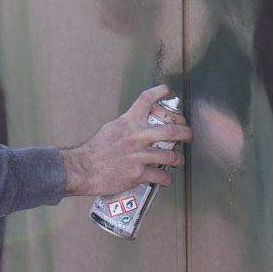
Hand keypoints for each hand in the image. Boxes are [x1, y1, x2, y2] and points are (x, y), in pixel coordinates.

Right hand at [61, 85, 191, 196]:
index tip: (168, 91)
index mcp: (128, 122)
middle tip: (188, 135)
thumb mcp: (110, 129)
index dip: (161, 92)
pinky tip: (166, 179)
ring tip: (179, 160)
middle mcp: (136, 136)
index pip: (146, 99)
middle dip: (185, 132)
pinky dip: (167, 179)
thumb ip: (127, 126)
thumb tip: (138, 126)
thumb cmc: (95, 149)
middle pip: (170, 130)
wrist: (84, 168)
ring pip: (170, 156)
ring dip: (179, 159)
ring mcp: (138, 155)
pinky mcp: (138, 173)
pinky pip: (160, 176)